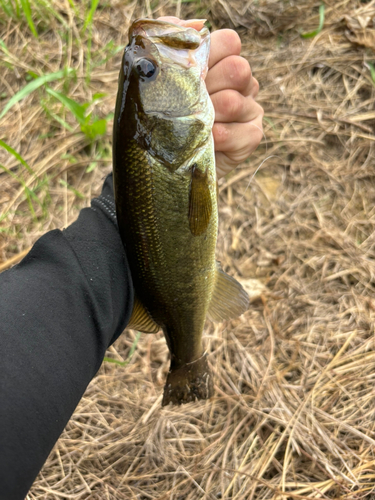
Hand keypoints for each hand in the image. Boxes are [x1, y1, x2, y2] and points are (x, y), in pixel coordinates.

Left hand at [157, 17, 263, 178]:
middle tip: (186, 106)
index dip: (209, 55)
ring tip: (192, 128)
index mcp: (221, 62)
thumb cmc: (159, 117)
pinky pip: (239, 133)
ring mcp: (250, 109)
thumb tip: (199, 24)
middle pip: (238, 68)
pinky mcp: (252, 136)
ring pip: (234, 101)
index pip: (230, 41)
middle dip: (206, 89)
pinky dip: (217, 139)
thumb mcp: (155, 76)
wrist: (162, 161)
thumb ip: (170, 39)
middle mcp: (240, 83)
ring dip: (206, 117)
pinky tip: (205, 143)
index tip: (189, 75)